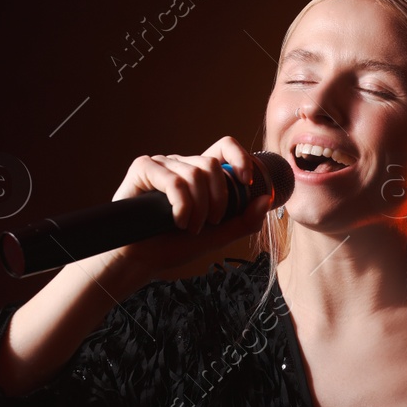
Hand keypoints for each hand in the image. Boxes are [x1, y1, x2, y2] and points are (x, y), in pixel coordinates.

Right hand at [104, 135, 275, 278]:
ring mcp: (162, 164)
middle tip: (210, 222)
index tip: (248, 182)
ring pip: (195, 174)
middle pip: (213, 164)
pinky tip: (176, 222)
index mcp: (200, 174)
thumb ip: (245, 220)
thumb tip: (266, 199)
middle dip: (219, 199)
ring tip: (189, 228)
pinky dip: (181, 206)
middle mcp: (181, 164)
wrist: (141, 259)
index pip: (225, 147)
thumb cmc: (174, 245)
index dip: (241, 157)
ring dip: (198, 208)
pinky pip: (173, 180)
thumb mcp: (218, 235)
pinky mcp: (143, 168)